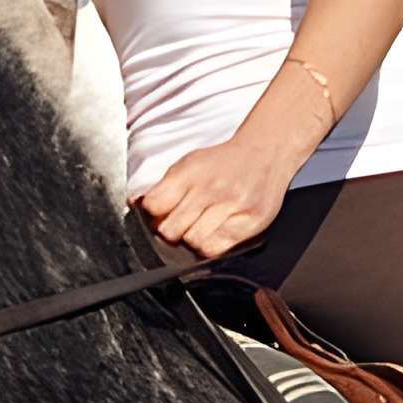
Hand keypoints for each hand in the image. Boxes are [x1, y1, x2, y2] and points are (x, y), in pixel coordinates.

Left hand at [134, 131, 302, 259]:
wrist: (265, 153)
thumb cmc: (225, 162)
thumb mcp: (190, 164)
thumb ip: (164, 186)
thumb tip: (136, 205)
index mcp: (191, 172)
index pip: (155, 206)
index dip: (154, 214)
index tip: (160, 213)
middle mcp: (212, 188)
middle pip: (171, 230)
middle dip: (171, 229)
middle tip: (182, 221)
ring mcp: (233, 206)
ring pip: (193, 242)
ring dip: (193, 238)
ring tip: (203, 224)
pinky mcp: (250, 222)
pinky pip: (216, 249)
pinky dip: (210, 245)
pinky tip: (215, 232)